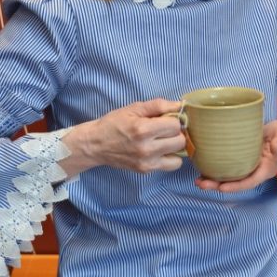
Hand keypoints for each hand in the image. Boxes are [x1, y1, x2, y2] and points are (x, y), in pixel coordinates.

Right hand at [61, 98, 186, 175]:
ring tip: (164, 141)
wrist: (96, 145)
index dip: (174, 120)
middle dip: (176, 133)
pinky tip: (160, 150)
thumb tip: (180, 106)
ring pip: (179, 156)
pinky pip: (171, 165)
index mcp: (143, 129)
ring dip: (175, 147)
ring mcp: (147, 162)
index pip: (175, 125)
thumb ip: (158, 105)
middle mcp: (147, 148)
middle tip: (165, 130)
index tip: (167, 119)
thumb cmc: (114, 123)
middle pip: (180, 141)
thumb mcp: (134, 108)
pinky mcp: (146, 171)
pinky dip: (170, 157)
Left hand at [195, 120, 276, 192]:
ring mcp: (246, 167)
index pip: (250, 182)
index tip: (221, 188)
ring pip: (228, 179)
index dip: (235, 186)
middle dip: (218, 186)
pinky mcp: (239, 161)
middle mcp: (254, 172)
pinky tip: (202, 168)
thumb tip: (276, 146)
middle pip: (235, 184)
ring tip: (198, 180)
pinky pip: (226, 169)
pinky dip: (214, 170)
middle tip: (201, 184)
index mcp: (265, 170)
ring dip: (213, 181)